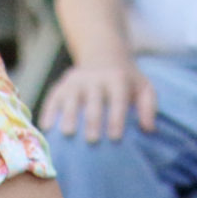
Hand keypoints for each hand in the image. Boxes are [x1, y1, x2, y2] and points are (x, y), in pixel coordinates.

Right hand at [40, 60, 156, 141]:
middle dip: (93, 121)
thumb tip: (149, 129)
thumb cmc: (127, 81)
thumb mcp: (144, 88)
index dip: (116, 118)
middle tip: (92, 141)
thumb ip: (148, 107)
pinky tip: (47, 129)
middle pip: (93, 101)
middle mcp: (94, 78)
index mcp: (117, 79)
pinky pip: (52, 100)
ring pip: (70, 99)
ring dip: (68, 117)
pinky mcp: (59, 86)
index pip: (117, 100)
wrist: (103, 56)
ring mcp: (75, 81)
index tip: (116, 138)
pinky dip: (49, 113)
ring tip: (67, 134)